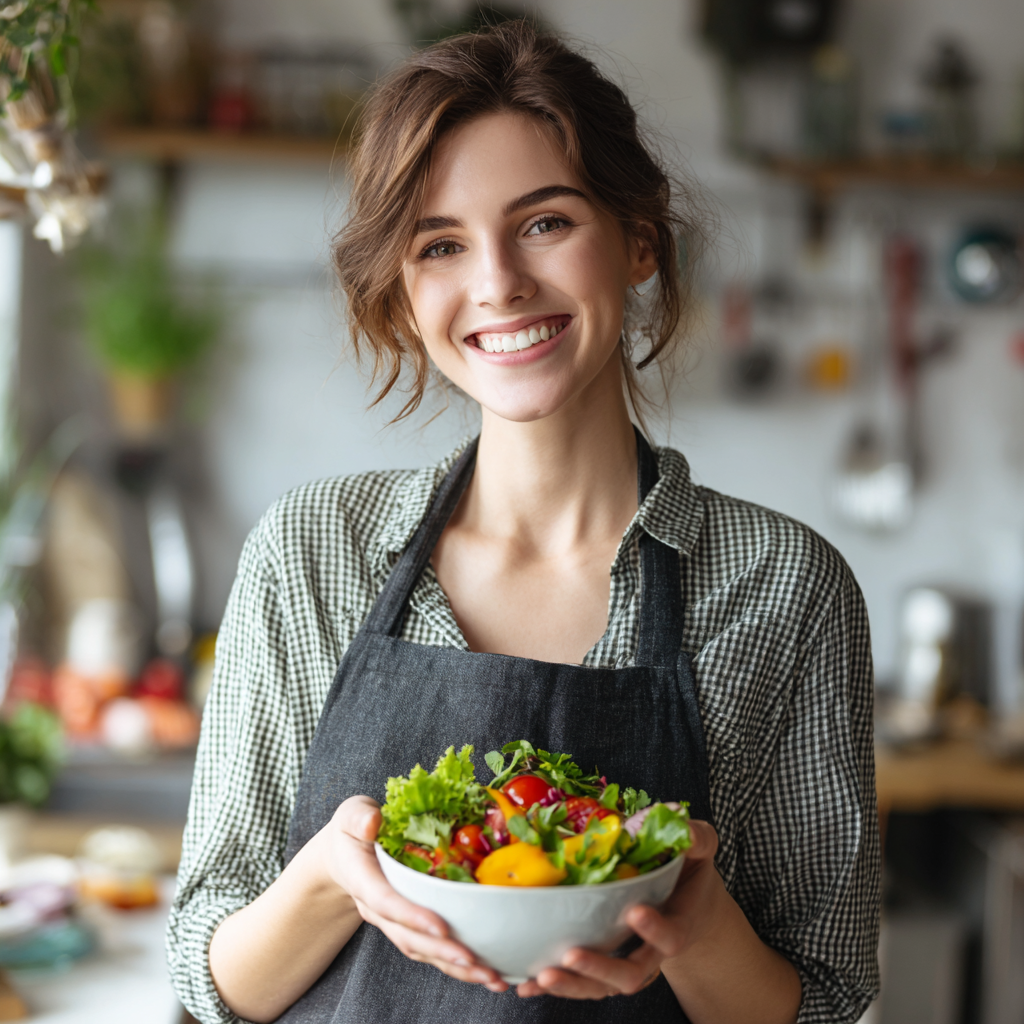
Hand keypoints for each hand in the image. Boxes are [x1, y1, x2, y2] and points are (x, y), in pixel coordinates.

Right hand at [319, 795, 507, 992]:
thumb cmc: (354, 831)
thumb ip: (359, 818)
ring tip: (489, 976)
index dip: (413, 916)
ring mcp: (393, 922)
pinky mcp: (409, 926)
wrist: (343, 855)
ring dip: (455, 967)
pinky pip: (431, 950)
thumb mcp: (351, 815)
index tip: (441, 928)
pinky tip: (486, 971)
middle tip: (473, 960)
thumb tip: (373, 821)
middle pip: (408, 937)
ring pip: (422, 951)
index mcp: (364, 880)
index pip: (387, 902)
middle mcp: (377, 909)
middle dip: (441, 952)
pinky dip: (457, 965)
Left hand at [516, 819, 721, 1000]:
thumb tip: (680, 823)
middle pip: (632, 974)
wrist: (689, 902)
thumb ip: (696, 837)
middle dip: (600, 968)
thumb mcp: (699, 849)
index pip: (672, 937)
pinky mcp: (605, 963)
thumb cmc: (690, 871)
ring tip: (542, 975)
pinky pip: (582, 982)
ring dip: (573, 983)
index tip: (634, 911)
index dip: (655, 929)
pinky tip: (526, 984)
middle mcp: (653, 951)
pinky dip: (556, 986)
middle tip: (571, 955)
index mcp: (679, 923)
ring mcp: (628, 961)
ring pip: (603, 986)